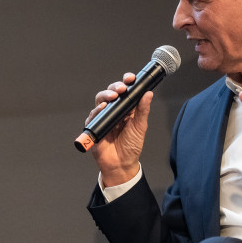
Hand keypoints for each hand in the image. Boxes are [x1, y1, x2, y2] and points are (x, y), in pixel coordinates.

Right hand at [86, 72, 152, 186]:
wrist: (122, 164)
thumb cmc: (131, 146)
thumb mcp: (140, 127)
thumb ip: (143, 110)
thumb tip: (148, 93)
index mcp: (125, 108)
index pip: (124, 91)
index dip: (126, 82)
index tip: (130, 78)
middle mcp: (113, 111)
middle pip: (110, 93)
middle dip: (114, 87)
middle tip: (121, 88)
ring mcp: (103, 118)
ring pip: (100, 101)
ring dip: (105, 96)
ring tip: (112, 96)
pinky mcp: (94, 127)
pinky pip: (93, 117)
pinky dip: (97, 111)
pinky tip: (102, 108)